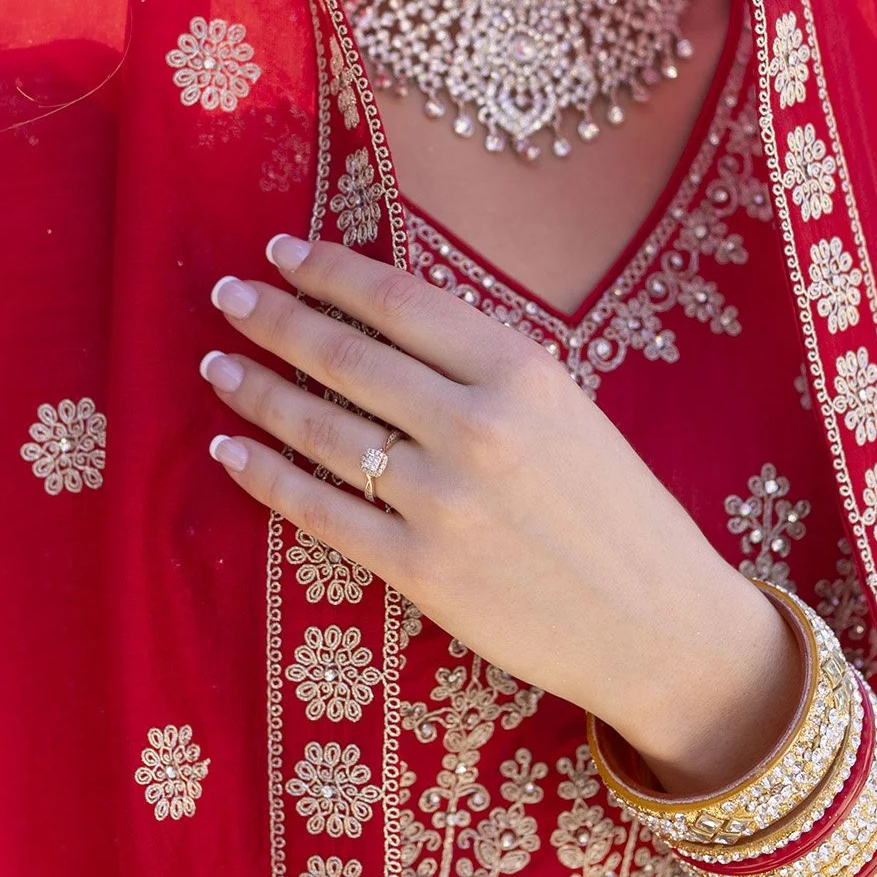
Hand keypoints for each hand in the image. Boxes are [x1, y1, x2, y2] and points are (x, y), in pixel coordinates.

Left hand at [203, 234, 800, 793]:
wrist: (658, 624)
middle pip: (345, 356)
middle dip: (274, 319)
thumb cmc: (617, 507)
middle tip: (226, 296)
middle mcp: (474, 425)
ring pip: (320, 428)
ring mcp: (441, 500)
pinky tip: (229, 449)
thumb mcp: (566, 408)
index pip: (396, 300)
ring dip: (256, 391)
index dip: (328, 271)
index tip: (280, 253)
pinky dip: (264, 475)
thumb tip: (383, 322)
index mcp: (520, 370)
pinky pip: (318, 510)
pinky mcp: (418, 569)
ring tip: (218, 365)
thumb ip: (482, 366)